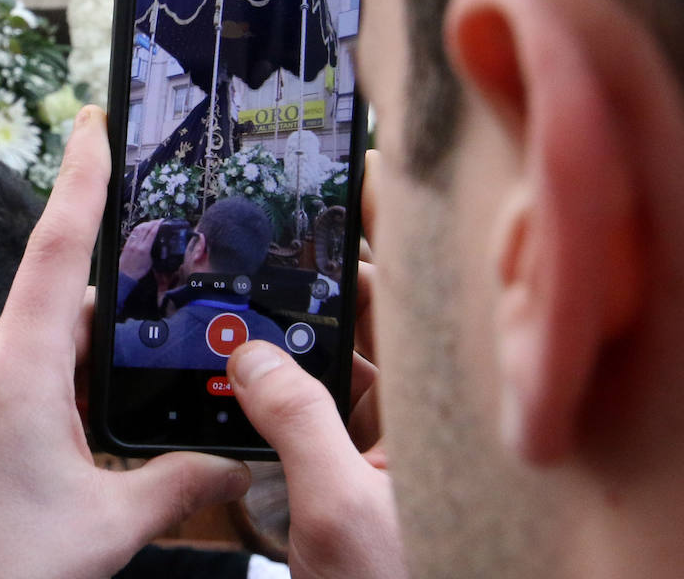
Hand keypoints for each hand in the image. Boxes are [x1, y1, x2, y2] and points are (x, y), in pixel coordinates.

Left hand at [0, 107, 250, 578]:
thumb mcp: (103, 529)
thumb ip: (176, 487)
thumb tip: (231, 466)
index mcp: (16, 366)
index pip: (56, 244)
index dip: (81, 175)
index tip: (93, 120)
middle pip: (67, 310)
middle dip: (121, 330)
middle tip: (173, 349)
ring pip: (45, 352)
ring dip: (88, 378)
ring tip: (123, 436)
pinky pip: (16, 379)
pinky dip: (57, 397)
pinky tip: (81, 452)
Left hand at [119, 218, 162, 281]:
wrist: (126, 274)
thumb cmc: (138, 271)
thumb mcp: (151, 262)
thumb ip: (154, 252)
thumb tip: (159, 245)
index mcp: (144, 249)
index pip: (152, 233)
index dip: (157, 225)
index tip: (162, 221)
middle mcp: (137, 244)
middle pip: (146, 228)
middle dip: (153, 222)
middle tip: (158, 220)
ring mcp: (131, 243)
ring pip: (139, 228)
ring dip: (146, 223)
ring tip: (151, 222)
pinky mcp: (127, 243)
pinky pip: (133, 232)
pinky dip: (139, 227)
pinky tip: (142, 226)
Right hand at [226, 148, 406, 578]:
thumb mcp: (342, 510)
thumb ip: (294, 421)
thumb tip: (251, 354)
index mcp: (443, 410)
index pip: (420, 293)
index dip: (393, 229)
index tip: (355, 173)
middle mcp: (421, 417)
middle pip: (373, 317)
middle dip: (319, 277)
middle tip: (271, 231)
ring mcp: (387, 445)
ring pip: (336, 363)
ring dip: (289, 336)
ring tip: (241, 297)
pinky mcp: (355, 473)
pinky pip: (315, 411)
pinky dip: (279, 389)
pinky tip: (240, 373)